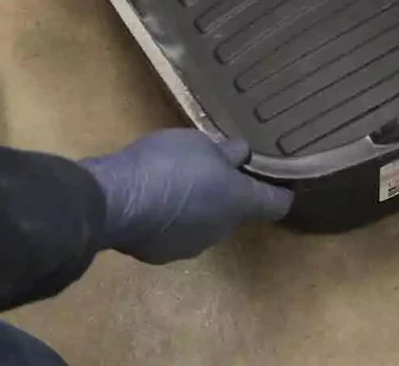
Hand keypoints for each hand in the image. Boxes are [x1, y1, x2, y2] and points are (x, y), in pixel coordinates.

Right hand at [80, 129, 292, 263]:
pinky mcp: (162, 254)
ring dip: (198, 206)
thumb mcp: (198, 143)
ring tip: (175, 182)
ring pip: (205, 223)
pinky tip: (152, 202)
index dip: (282, 191)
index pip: (277, 204)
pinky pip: (176, 233)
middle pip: (236, 211)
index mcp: (238, 201)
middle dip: (227, 192)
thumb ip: (224, 152)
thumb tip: (240, 156)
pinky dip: (171, 220)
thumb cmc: (166, 164)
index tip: (281, 181)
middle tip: (210, 167)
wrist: (116, 202)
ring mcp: (191, 246)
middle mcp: (222, 229)